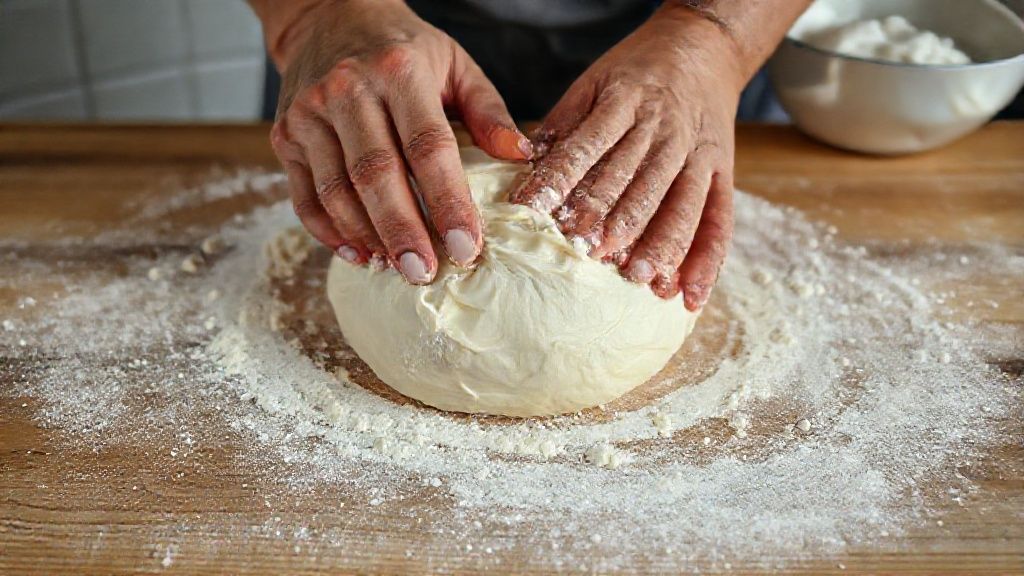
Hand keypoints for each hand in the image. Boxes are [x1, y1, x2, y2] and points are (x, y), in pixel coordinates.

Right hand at [267, 0, 530, 283]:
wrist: (328, 17)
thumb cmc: (402, 49)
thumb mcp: (455, 64)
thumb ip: (488, 111)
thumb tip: (521, 156)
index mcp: (399, 72)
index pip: (428, 147)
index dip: (448, 202)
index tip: (467, 247)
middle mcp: (348, 91)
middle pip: (377, 175)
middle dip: (404, 231)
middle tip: (427, 273)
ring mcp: (309, 114)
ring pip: (337, 191)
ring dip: (368, 237)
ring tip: (398, 269)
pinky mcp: (286, 136)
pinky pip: (305, 195)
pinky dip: (329, 232)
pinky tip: (359, 253)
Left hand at [511, 5, 743, 310]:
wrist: (701, 46)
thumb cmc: (635, 72)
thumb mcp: (593, 83)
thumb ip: (562, 127)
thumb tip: (521, 167)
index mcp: (624, 102)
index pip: (588, 146)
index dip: (562, 179)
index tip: (537, 212)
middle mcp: (664, 130)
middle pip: (637, 181)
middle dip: (613, 219)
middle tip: (590, 256)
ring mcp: (697, 154)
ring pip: (680, 203)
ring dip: (660, 243)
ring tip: (639, 277)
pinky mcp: (723, 172)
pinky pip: (719, 220)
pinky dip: (707, 260)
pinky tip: (689, 294)